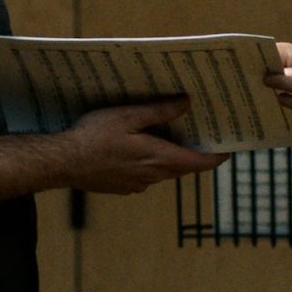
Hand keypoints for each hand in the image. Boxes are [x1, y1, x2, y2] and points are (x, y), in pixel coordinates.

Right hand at [66, 97, 227, 193]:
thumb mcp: (128, 116)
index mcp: (158, 158)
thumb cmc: (93, 137)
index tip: (229, 150)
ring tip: (174, 139)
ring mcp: (137, 185)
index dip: (216, 157)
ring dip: (172, 159)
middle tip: (204, 137)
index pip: (198, 163)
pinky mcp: (123, 187)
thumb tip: (186, 103)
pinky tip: (141, 151)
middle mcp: (152, 176)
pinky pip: (146, 177)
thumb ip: (159, 111)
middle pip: (183, 167)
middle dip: (196, 155)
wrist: (62, 163)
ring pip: (164, 172)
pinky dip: (152, 165)